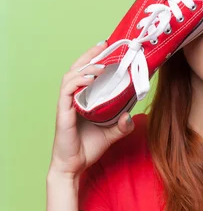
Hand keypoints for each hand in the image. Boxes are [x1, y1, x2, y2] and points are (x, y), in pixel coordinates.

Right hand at [48, 42, 134, 178]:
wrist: (74, 166)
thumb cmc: (88, 147)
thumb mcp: (112, 134)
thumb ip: (123, 125)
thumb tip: (130, 114)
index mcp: (83, 99)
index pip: (87, 72)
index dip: (95, 58)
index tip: (108, 47)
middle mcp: (74, 98)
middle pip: (78, 68)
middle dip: (90, 54)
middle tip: (104, 44)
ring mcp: (67, 104)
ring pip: (72, 75)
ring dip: (86, 66)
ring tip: (101, 64)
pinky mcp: (63, 112)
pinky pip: (67, 91)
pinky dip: (78, 81)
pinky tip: (90, 78)